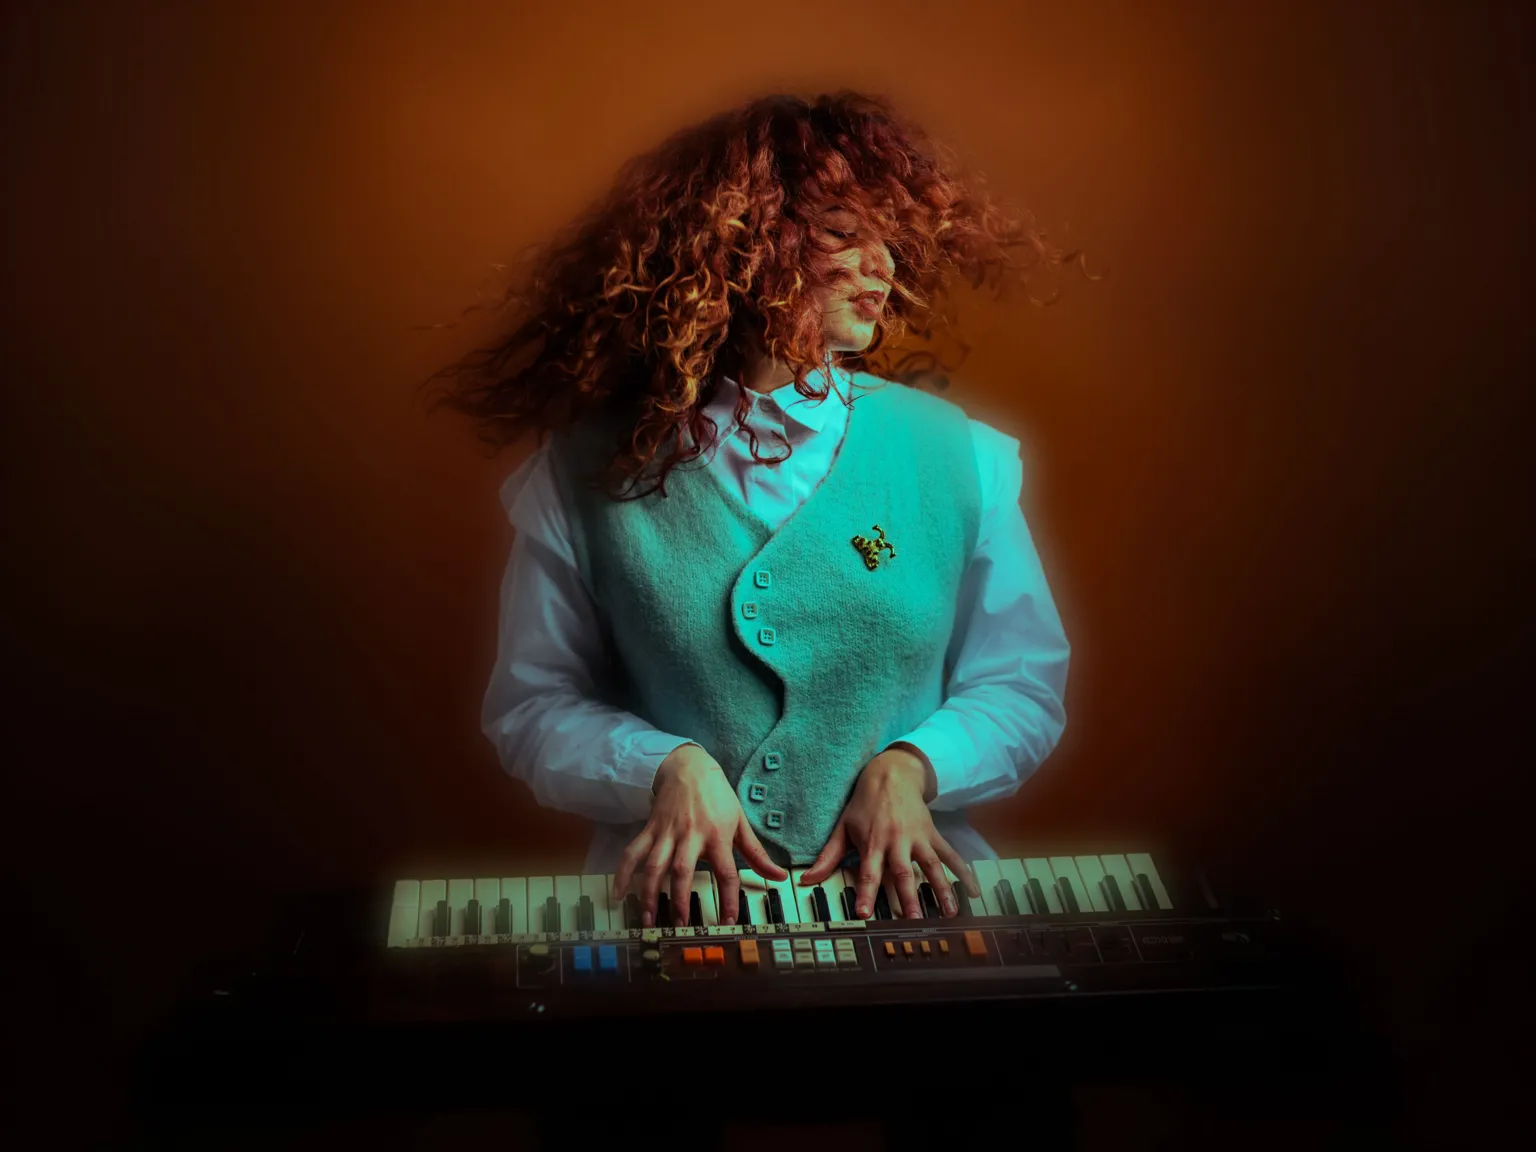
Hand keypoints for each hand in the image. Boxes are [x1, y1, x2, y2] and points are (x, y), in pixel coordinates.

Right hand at [611, 743, 786, 926]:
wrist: (689, 767)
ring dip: (648, 893)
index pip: (726, 872)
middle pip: (682, 870)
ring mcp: (667, 833)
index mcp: (717, 836)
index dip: (729, 899)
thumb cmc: (717, 796)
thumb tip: (779, 876)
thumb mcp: (740, 822)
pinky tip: (619, 893)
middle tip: (679, 925)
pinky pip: (633, 852)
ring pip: (654, 865)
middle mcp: (691, 835)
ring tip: (647, 918)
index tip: (728, 922)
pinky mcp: (650, 829)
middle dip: (679, 900)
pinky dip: (623, 872)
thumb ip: (757, 853)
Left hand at [797, 747, 979, 918]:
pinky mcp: (933, 834)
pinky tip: (973, 890)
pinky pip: (950, 855)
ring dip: (941, 889)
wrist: (891, 774)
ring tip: (949, 913)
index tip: (864, 913)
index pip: (868, 872)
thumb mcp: (843, 827)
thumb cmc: (864, 804)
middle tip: (914, 919)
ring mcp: (918, 838)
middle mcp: (897, 842)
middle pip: (903, 872)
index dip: (865, 893)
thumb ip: (828, 857)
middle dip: (908, 896)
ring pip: (931, 866)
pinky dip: (964, 872)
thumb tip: (806, 879)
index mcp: (873, 843)